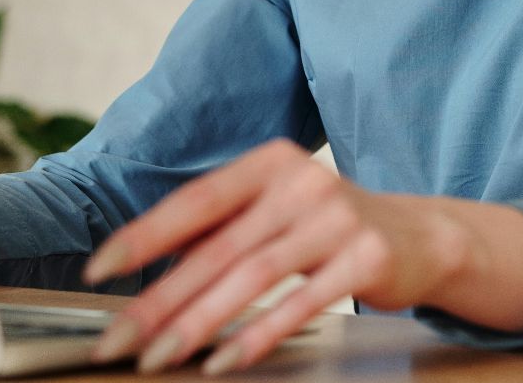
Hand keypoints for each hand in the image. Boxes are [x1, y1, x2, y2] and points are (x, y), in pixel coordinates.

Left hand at [80, 137, 470, 374]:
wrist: (422, 235)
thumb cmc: (331, 225)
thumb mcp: (278, 208)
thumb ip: (223, 227)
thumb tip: (149, 270)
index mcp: (271, 162)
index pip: (195, 200)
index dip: (145, 235)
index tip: (100, 270)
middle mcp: (303, 183)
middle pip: (217, 247)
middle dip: (160, 299)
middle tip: (118, 340)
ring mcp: (338, 219)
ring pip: (251, 277)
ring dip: (198, 323)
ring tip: (159, 358)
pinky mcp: (365, 259)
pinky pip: (300, 303)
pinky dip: (257, 335)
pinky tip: (223, 360)